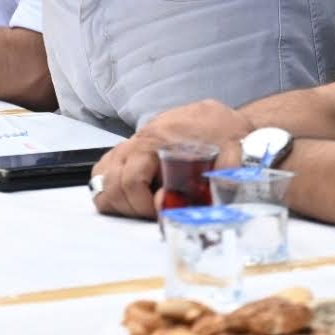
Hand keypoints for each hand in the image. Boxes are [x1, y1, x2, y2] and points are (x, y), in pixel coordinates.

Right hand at [89, 101, 252, 219]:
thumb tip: (168, 202)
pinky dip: (111, 185)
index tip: (160, 214)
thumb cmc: (230, 137)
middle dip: (129, 207)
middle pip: (111, 182)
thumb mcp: (232, 157)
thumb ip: (212, 180)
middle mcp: (141, 137)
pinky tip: (132, 195)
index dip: (143, 205)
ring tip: (142, 206)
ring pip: (102, 175)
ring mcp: (133, 140)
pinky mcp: (132, 145)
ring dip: (117, 198)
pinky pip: (105, 166)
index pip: (131, 179)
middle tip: (152, 213)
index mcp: (161, 138)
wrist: (230, 120)